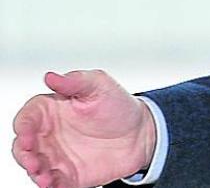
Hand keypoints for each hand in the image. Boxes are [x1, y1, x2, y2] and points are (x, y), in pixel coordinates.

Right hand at [11, 70, 155, 187]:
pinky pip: (53, 183)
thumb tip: (51, 76)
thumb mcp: (100, 85)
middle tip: (32, 160)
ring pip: (35, 167)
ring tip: (43, 176)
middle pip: (24, 146)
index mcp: (50, 110)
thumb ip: (75, 80)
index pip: (27, 118)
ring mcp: (56, 156)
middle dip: (23, 154)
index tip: (27, 135)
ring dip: (34, 172)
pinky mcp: (68, 175)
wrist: (141, 133)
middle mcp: (48, 135)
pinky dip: (49, 185)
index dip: (24, 127)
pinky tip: (52, 184)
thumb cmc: (118, 106)